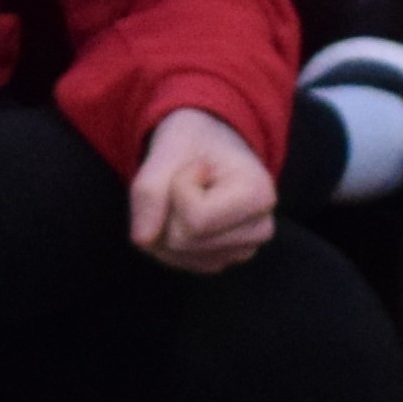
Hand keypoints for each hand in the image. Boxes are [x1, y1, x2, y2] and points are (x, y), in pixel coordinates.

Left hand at [124, 105, 277, 274]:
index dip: (178, 189)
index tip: (195, 165)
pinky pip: (177, 262)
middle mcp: (259, 230)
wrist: (210, 143)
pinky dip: (166, 240)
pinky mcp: (223, 260)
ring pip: (177, 255)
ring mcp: (242, 250)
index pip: (196, 219)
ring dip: (163, 224)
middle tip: (186, 180)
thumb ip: (149, 189)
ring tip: (186, 194)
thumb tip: (143, 240)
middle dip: (167, 209)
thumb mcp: (169, 146)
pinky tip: (183, 213)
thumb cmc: (196, 139)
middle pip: (184, 241)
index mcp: (259, 195)